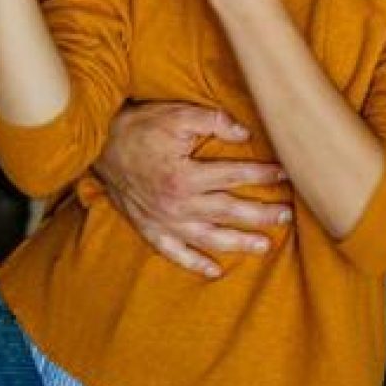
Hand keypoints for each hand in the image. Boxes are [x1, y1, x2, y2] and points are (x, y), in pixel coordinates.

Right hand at [92, 102, 291, 278]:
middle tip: (286, 217)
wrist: (98, 144)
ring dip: (238, 243)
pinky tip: (215, 271)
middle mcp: (177, 204)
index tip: (285, 174)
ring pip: (208, 238)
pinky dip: (195, 264)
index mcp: (185, 176)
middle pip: (228, 211)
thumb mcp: (177, 114)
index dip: (262, 174)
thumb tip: (245, 132)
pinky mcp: (150, 229)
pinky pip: (175, 253)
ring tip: (264, 246)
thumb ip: (213, 121)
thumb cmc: (140, 127)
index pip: (234, 176)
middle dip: (260, 214)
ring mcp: (164, 221)